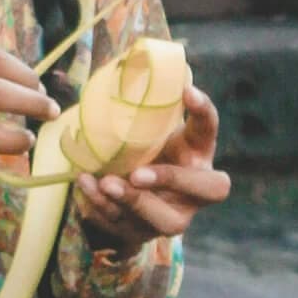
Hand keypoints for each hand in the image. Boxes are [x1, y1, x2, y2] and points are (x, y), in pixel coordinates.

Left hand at [74, 84, 228, 253]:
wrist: (120, 196)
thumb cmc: (138, 152)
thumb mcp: (141, 131)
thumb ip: (140, 110)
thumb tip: (126, 64)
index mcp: (196, 152)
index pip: (208, 129)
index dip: (203, 111)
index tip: (186, 90)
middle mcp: (196, 189)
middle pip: (212, 189)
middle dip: (173, 180)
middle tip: (137, 174)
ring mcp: (175, 215)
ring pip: (168, 220)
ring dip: (133, 201)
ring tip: (104, 182)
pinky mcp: (146, 233)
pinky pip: (129, 225)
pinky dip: (102, 205)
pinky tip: (85, 185)